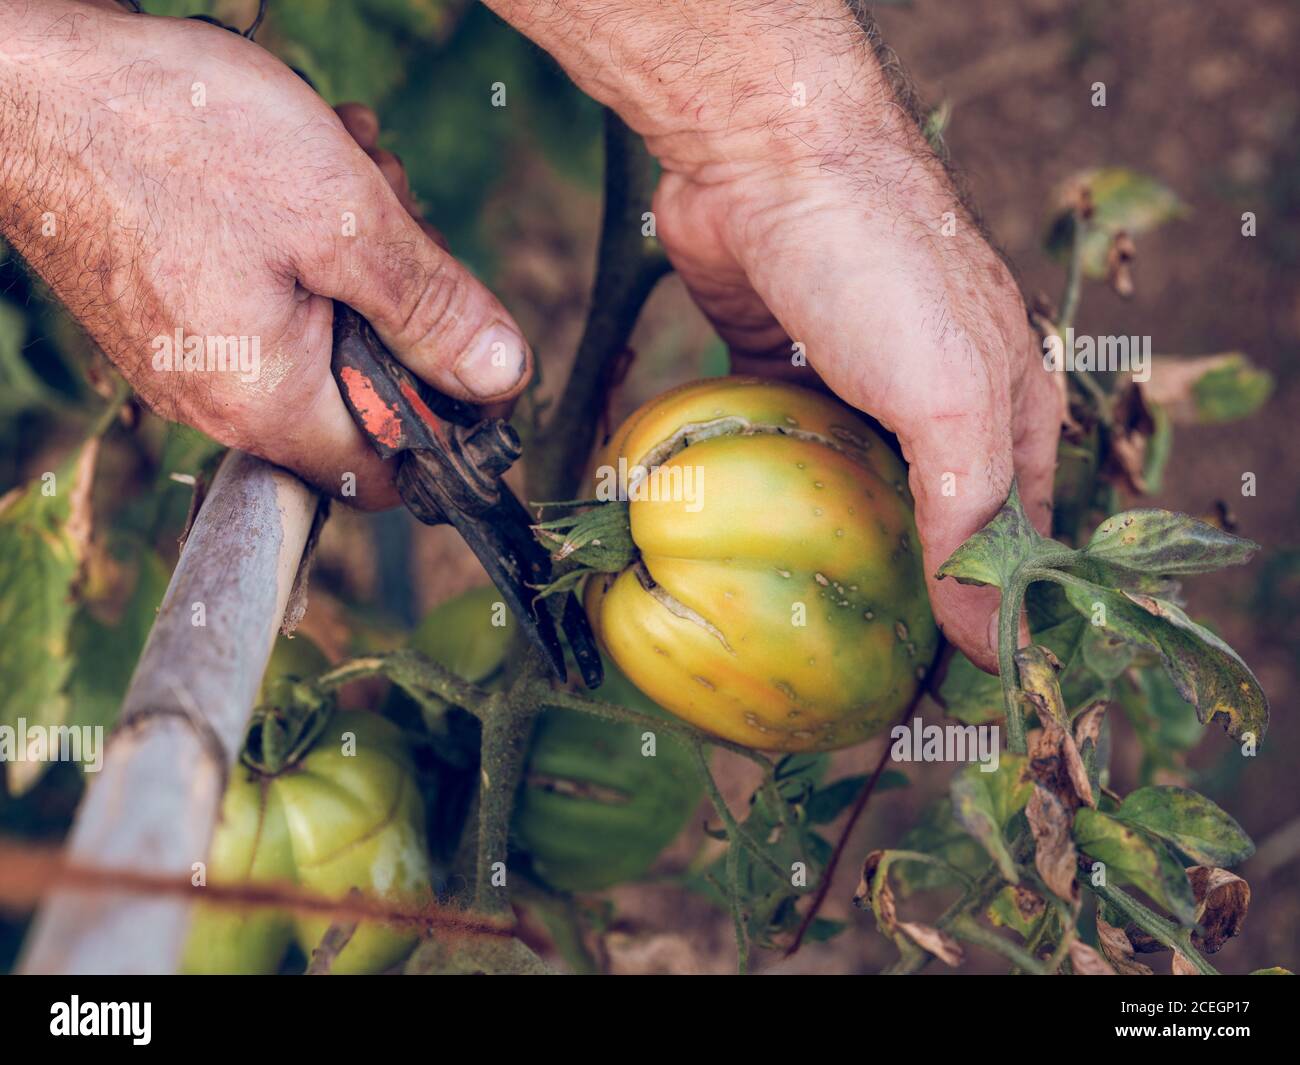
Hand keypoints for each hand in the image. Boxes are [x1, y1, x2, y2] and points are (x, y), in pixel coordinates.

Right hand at [0, 1, 531, 507]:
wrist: (27, 77)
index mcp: (265, 403)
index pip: (387, 474)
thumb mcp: (341, 220)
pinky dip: (307, 238)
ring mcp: (192, 351)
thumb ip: (431, 309)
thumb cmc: (172, 137)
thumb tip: (502, 374)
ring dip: (361, 252)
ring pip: (323, 328)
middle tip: (403, 224)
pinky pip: (271, 295)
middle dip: (405, 306)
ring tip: (350, 168)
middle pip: (362, 389)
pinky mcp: (174, 303)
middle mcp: (222, 397)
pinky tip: (307, 161)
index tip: (482, 364)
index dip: (450, 427)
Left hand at [487, 0, 1061, 670]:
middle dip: (901, 588)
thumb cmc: (884, 263)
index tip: (947, 682)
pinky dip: (766, 489)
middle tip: (860, 668)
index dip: (989, 606)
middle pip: (927, 516)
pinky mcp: (781, 361)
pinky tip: (740, 539)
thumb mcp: (951, 397)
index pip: (1014, 532)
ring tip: (794, 622)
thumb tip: (984, 629)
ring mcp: (854, 381)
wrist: (771, 157)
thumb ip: (970, 513)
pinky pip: (780, 445)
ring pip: (848, 486)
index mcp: (1003, 404)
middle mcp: (934, 398)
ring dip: (828, 545)